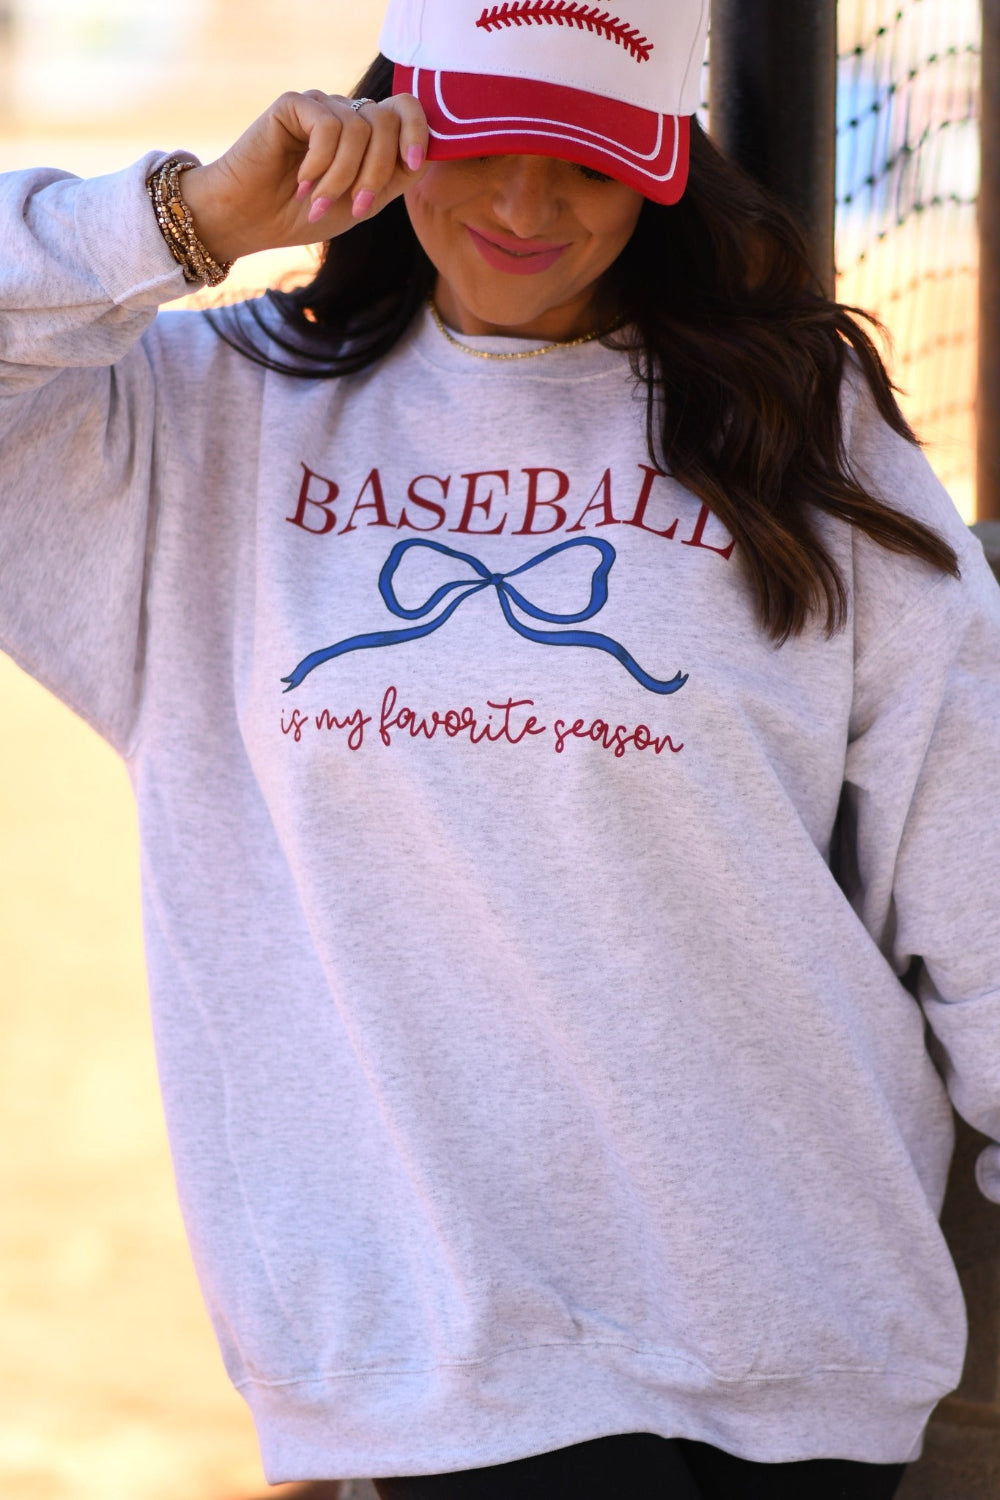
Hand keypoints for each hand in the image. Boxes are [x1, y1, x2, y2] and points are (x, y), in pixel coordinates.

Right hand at [179, 91, 429, 263]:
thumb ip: (394, 177)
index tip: (411, 165)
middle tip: (356, 207)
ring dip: (342, 177)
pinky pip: (327, 127)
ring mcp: (320, 107)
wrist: (252, 221)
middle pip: (387, 121)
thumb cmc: (304, 215)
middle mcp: (346, 114)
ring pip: (359, 129)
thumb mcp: (362, 203)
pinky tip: (302, 181)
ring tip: (318, 201)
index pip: (406, 109)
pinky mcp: (293, 105)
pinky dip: (320, 163)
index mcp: (367, 135)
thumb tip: (427, 155)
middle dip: (376, 171)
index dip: (417, 132)